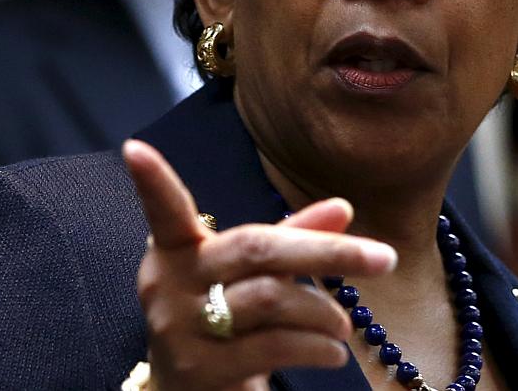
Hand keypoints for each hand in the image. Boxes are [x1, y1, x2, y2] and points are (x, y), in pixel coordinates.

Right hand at [123, 140, 396, 390]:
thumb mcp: (247, 275)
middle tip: (383, 258)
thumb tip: (343, 208)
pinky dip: (317, 347)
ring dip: (324, 310)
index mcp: (175, 250)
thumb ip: (288, 240)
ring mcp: (181, 328)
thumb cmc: (221, 319)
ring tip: (343, 324)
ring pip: (272, 300)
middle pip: (255, 250)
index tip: (134, 149)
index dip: (151, 180)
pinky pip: (276, 347)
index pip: (164, 210)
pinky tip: (331, 352)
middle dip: (325, 251)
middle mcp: (168, 284)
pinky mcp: (203, 369)